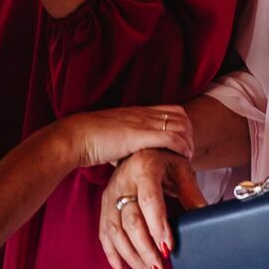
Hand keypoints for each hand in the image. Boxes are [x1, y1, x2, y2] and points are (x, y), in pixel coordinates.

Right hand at [53, 105, 191, 170]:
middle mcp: (145, 114)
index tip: (183, 143)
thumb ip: (128, 142)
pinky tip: (182, 158)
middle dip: (190, 134)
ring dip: (189, 142)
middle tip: (189, 152)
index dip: (184, 125)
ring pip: (181, 126)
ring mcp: (144, 123)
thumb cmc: (91, 140)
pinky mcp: (141, 135)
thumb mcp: (115, 136)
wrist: (77, 136)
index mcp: (139, 112)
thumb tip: (130, 156)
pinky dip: (182, 147)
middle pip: (182, 116)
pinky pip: (172, 137)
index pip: (174, 110)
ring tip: (187, 158)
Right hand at [98, 149, 206, 268]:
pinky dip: (112, 254)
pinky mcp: (104, 205)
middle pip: (130, 220)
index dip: (157, 225)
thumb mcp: (182, 170)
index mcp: (145, 168)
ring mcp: (110, 194)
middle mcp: (123, 181)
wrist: (142, 146)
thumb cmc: (165, 159)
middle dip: (144, 249)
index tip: (168, 248)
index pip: (149, 200)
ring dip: (131, 256)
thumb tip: (207, 219)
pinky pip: (104, 233)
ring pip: (115, 230)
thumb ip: (192, 195)